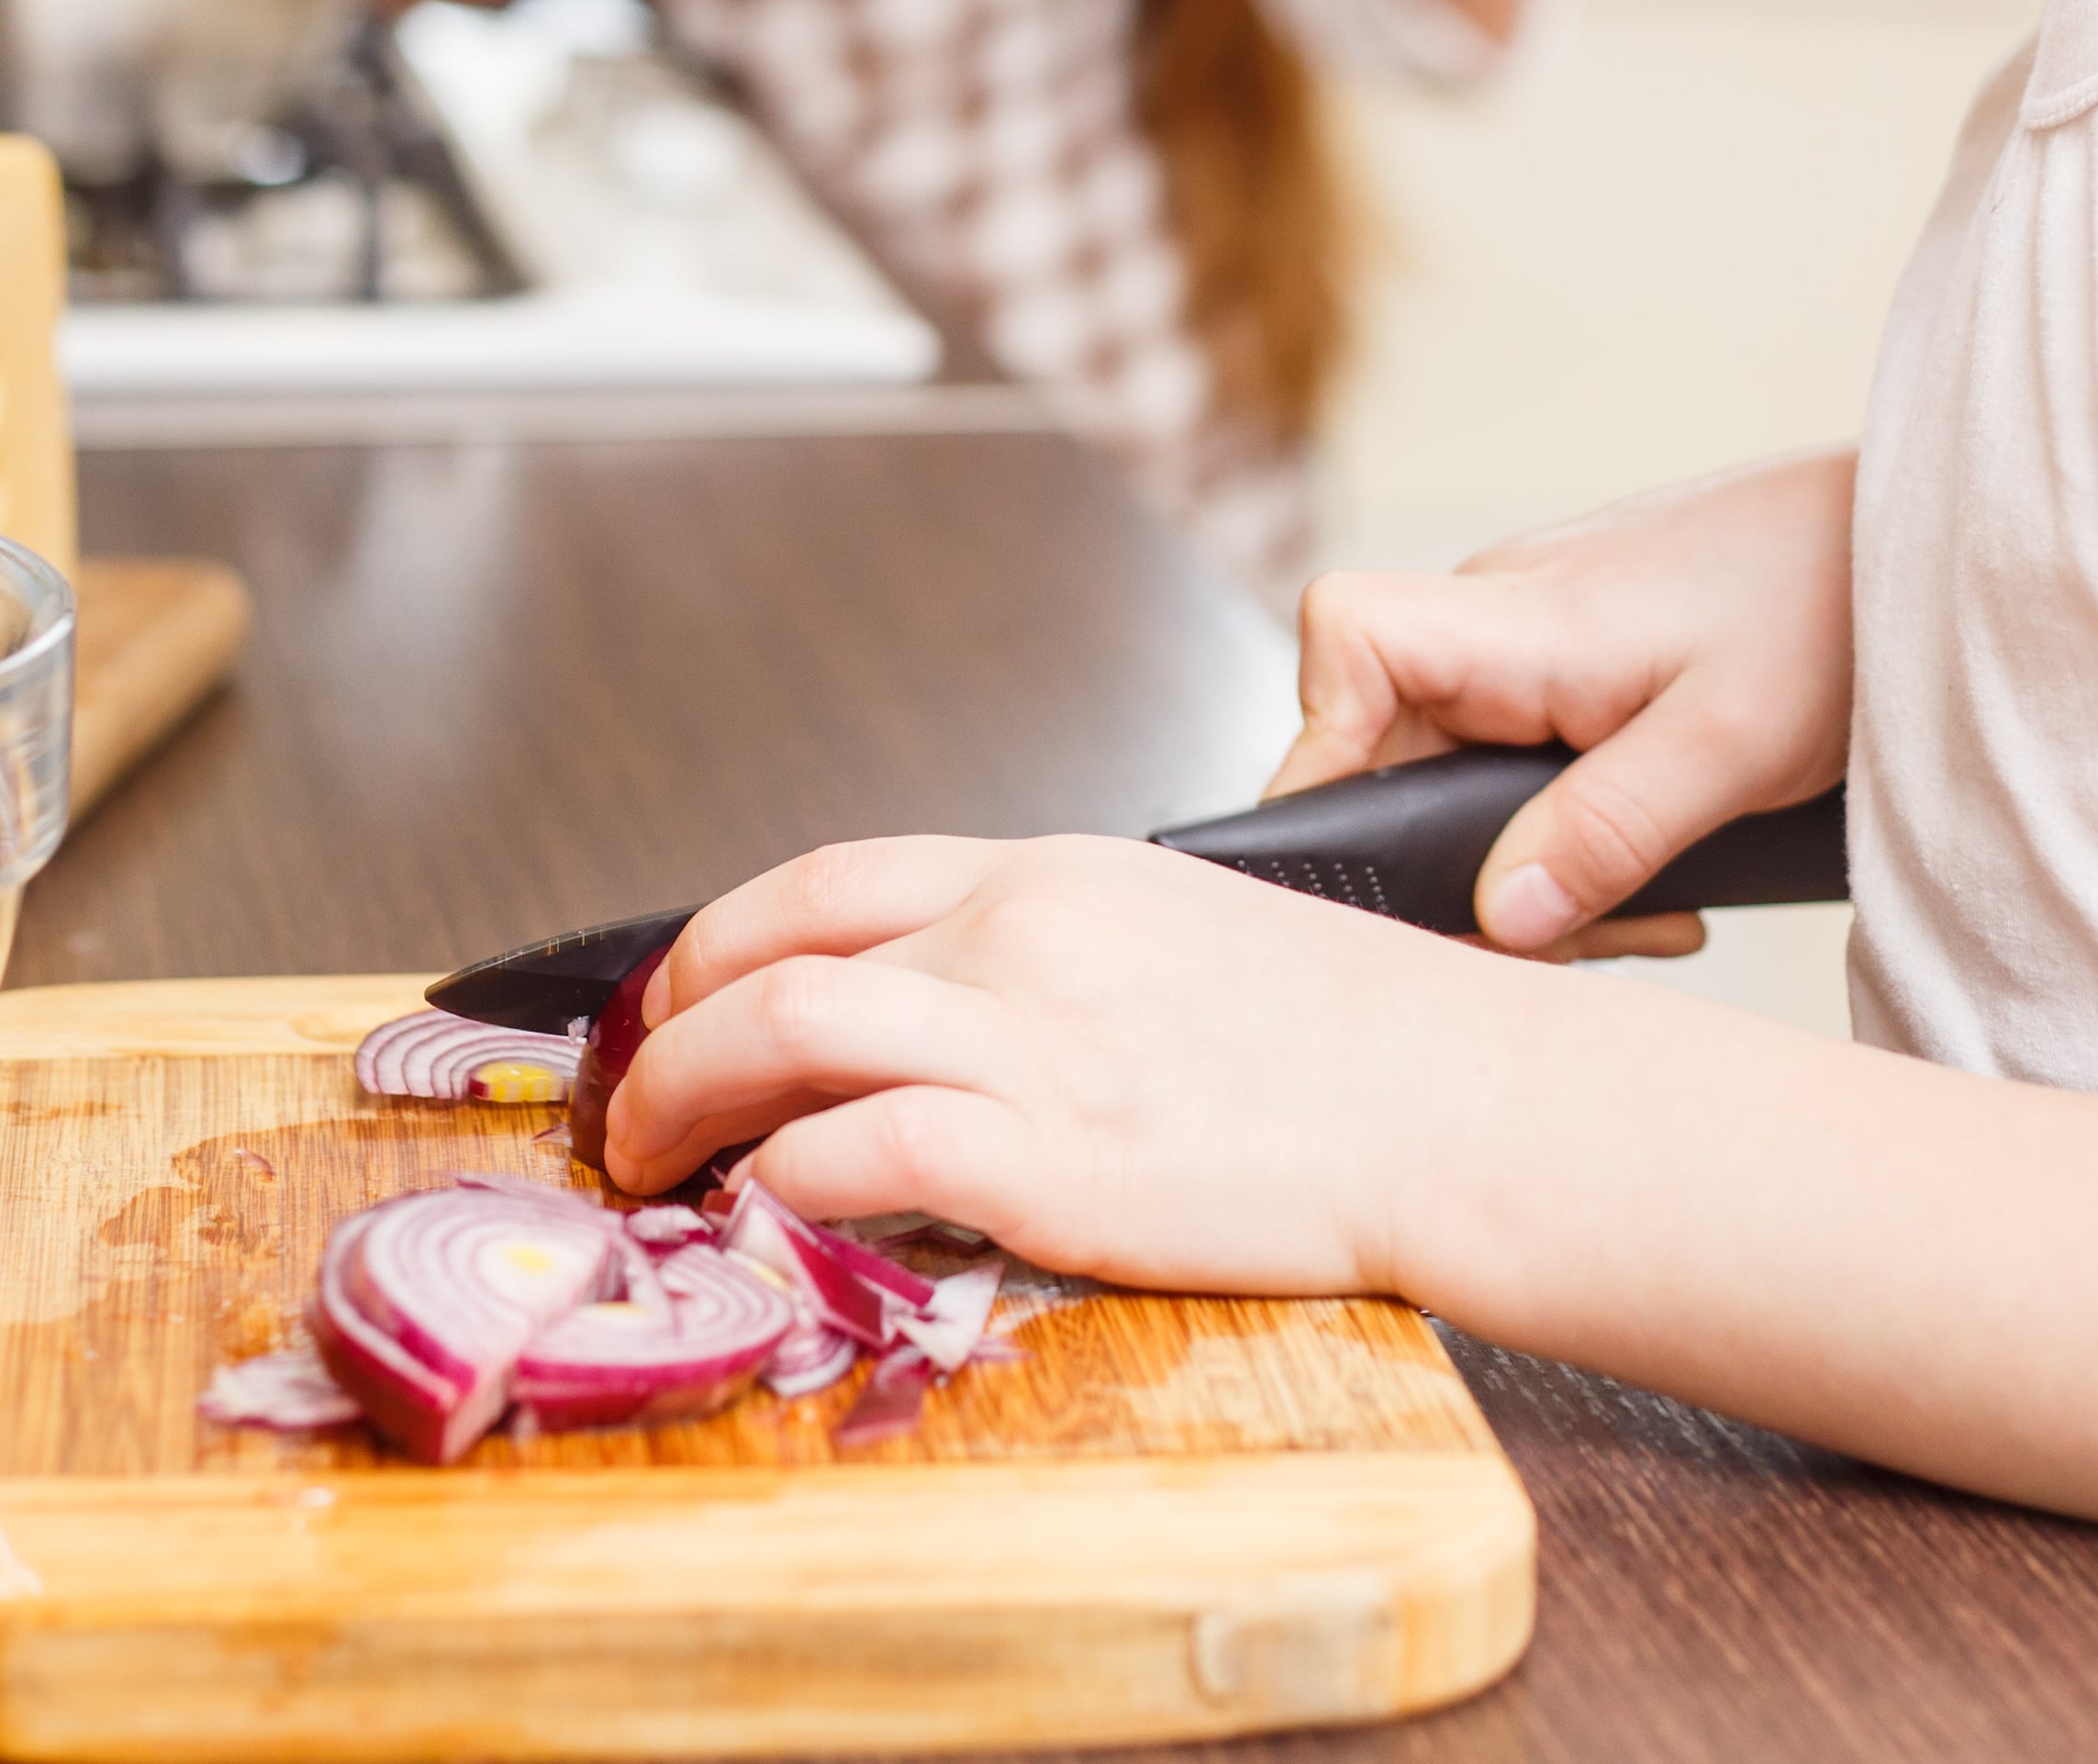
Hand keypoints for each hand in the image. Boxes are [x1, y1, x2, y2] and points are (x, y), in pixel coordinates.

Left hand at [603, 833, 1533, 1292]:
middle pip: (772, 952)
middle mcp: (1026, 934)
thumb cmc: (1358, 1047)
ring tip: (656, 1173)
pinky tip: (764, 1224)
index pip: (827, 880)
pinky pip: (861, 1157)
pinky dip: (783, 1188)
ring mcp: (1037, 1041)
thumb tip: (957, 1020)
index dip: (711, 944)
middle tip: (629, 1108)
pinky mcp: (1057, 1160)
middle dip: (663, 1035)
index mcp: (1057, 874)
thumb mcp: (1183, 944)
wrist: (1468, 1108)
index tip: (667, 1008)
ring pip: (785, 1032)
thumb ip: (1059, 962)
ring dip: (685, 1107)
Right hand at [1284, 449, 1855, 954]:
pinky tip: (1651, 875)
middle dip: (1459, 870)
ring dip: (1529, 867)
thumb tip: (1496, 920)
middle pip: (1390, 750)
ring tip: (1646, 911)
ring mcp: (1537, 638)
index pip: (1343, 637)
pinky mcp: (1576, 664)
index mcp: (1519, 615)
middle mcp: (1503, 615)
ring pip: (1456, 773)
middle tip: (1578, 935)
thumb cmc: (1833, 608)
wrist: (1920, 544)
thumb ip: (1608, 831)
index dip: (1323, 745)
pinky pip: (1517, 762)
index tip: (1382, 854)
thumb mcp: (1732, 745)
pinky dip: (1566, 834)